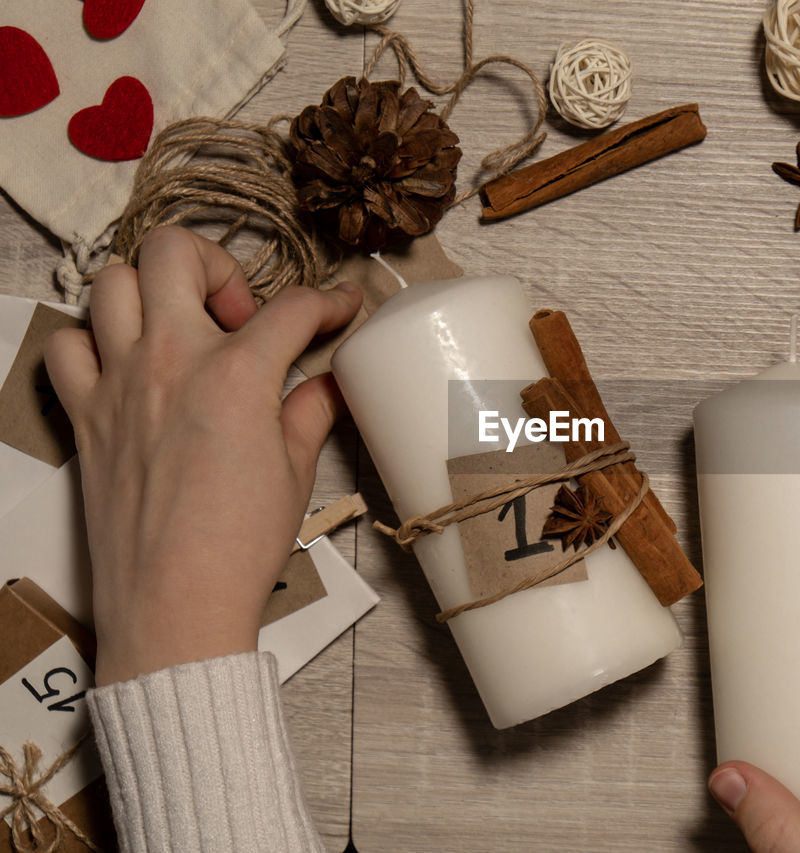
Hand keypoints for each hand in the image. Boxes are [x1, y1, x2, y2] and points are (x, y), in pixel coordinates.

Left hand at [44, 227, 361, 684]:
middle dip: (220, 264)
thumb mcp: (295, 472)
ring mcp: (118, 382)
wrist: (175, 605)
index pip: (292, 308)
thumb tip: (327, 383)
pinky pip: (67, 344)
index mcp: (237, 374)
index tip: (341, 307)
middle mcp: (170, 360)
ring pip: (113, 280)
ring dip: (153, 291)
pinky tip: (128, 368)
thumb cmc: (240, 545)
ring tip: (183, 330)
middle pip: (178, 251)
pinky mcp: (85, 414)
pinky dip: (94, 340)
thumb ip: (310, 411)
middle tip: (241, 314)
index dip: (329, 300)